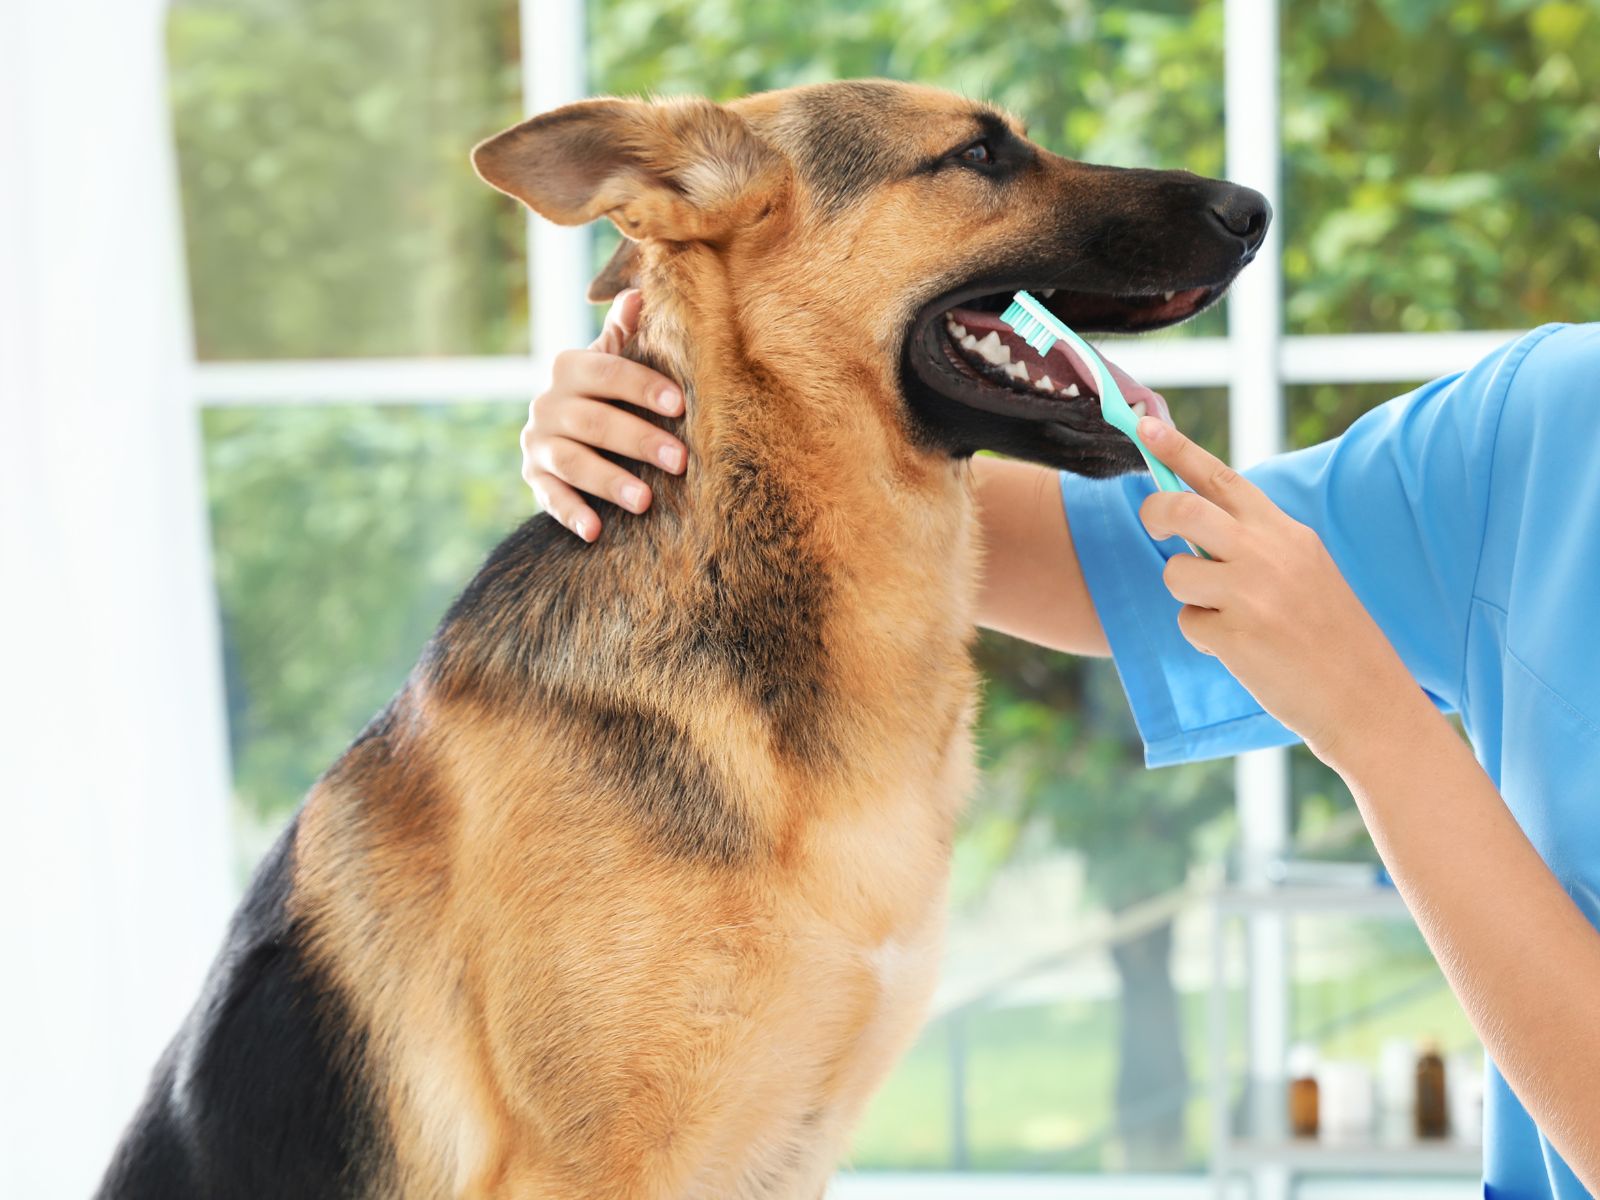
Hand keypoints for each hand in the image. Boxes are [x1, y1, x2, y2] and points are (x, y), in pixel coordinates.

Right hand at [521, 289, 687, 541]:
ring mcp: (538, 442)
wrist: (563, 428)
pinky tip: (595, 531)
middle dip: (638, 440)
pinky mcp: (534, 477)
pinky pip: (549, 496)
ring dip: (608, 481)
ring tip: (645, 501)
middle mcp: (548, 402)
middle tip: (681, 461)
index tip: (681, 405)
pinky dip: (571, 513)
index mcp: (571, 367)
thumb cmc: (607, 390)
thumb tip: (640, 292)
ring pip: (573, 460)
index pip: (608, 372)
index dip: (643, 386)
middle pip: (594, 421)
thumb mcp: (614, 358)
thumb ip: (626, 330)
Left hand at [1133, 416, 1421, 764]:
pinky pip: (1188, 622)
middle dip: (1155, 513)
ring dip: (1188, 596)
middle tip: (1153, 526)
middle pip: (1183, 510)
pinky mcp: (1236, 635)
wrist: (1367, 700)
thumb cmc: (1330, 635)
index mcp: (1286, 533)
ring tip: (1228, 616)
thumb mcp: (1306, 570)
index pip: (1222, 479)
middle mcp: (1268, 553)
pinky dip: (1205, 637)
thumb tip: (1193, 521)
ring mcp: (1251, 593)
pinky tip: (1243, 650)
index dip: (1178, 450)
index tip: (1144, 426)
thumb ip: (1256, 543)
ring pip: (1176, 573)